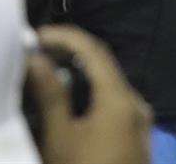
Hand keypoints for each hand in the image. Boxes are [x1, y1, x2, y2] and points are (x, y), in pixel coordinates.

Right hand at [25, 25, 152, 163]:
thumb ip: (49, 94)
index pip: (93, 49)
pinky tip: (68, 101)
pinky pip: (113, 101)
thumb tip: (35, 57)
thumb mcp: (60, 138)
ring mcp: (139, 122)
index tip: (36, 36)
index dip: (64, 36)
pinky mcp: (137, 137)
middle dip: (69, 52)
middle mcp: (135, 104)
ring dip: (79, 73)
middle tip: (37, 52)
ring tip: (47, 72)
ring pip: (108, 83)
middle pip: (103, 64)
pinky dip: (90, 92)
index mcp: (119, 99)